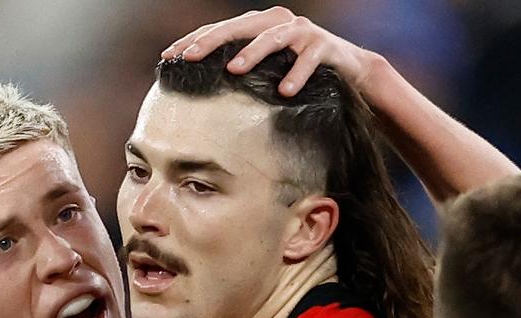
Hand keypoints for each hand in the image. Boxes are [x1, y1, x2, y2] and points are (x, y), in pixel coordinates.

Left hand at [162, 7, 380, 97]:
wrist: (352, 73)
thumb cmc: (301, 74)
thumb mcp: (268, 70)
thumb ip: (242, 72)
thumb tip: (202, 93)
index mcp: (259, 25)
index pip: (220, 28)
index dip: (194, 40)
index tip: (168, 56)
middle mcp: (279, 22)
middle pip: (240, 26)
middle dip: (213, 41)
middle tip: (191, 56)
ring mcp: (303, 31)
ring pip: (273, 37)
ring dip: (252, 53)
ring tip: (234, 70)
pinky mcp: (325, 46)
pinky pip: (309, 59)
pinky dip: (297, 74)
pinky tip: (285, 91)